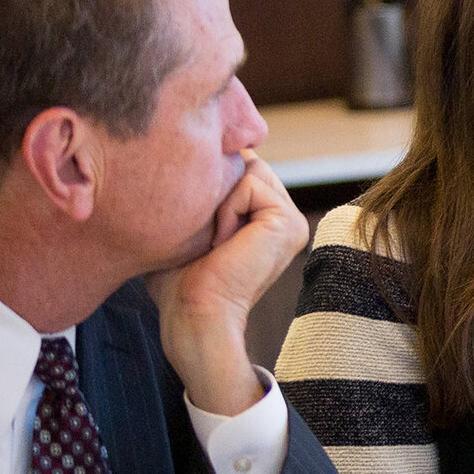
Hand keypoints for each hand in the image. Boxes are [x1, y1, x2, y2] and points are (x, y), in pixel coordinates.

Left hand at [152, 149, 307, 415]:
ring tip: (217, 239)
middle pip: (247, 163)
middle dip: (217, 188)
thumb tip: (192, 160)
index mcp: (269, 221)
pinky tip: (224, 242)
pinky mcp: (289, 222)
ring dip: (220, 200)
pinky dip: (227, 209)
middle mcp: (287, 218)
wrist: (195, 314)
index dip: (212, 183)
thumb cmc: (180, 281)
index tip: (199, 228)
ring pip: (250, 169)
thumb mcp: (190, 227)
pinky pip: (250, 183)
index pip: (241, 170)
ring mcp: (293, 220)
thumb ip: (202, 193)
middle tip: (209, 238)